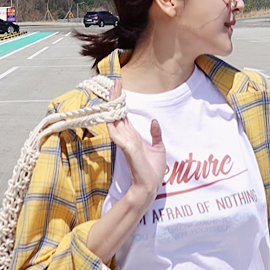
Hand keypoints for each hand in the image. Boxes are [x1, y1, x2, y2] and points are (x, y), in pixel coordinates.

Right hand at [107, 78, 166, 211]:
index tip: (119, 88)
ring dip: (113, 106)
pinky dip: (113, 122)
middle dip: (115, 99)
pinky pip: (117, 132)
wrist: (150, 186)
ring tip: (112, 91)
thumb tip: (154, 121)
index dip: (121, 102)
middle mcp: (126, 137)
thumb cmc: (152, 170)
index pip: (124, 116)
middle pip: (117, 114)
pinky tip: (111, 111)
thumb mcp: (158, 148)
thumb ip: (155, 134)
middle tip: (114, 83)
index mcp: (132, 136)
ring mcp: (125, 142)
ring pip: (115, 120)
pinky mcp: (127, 148)